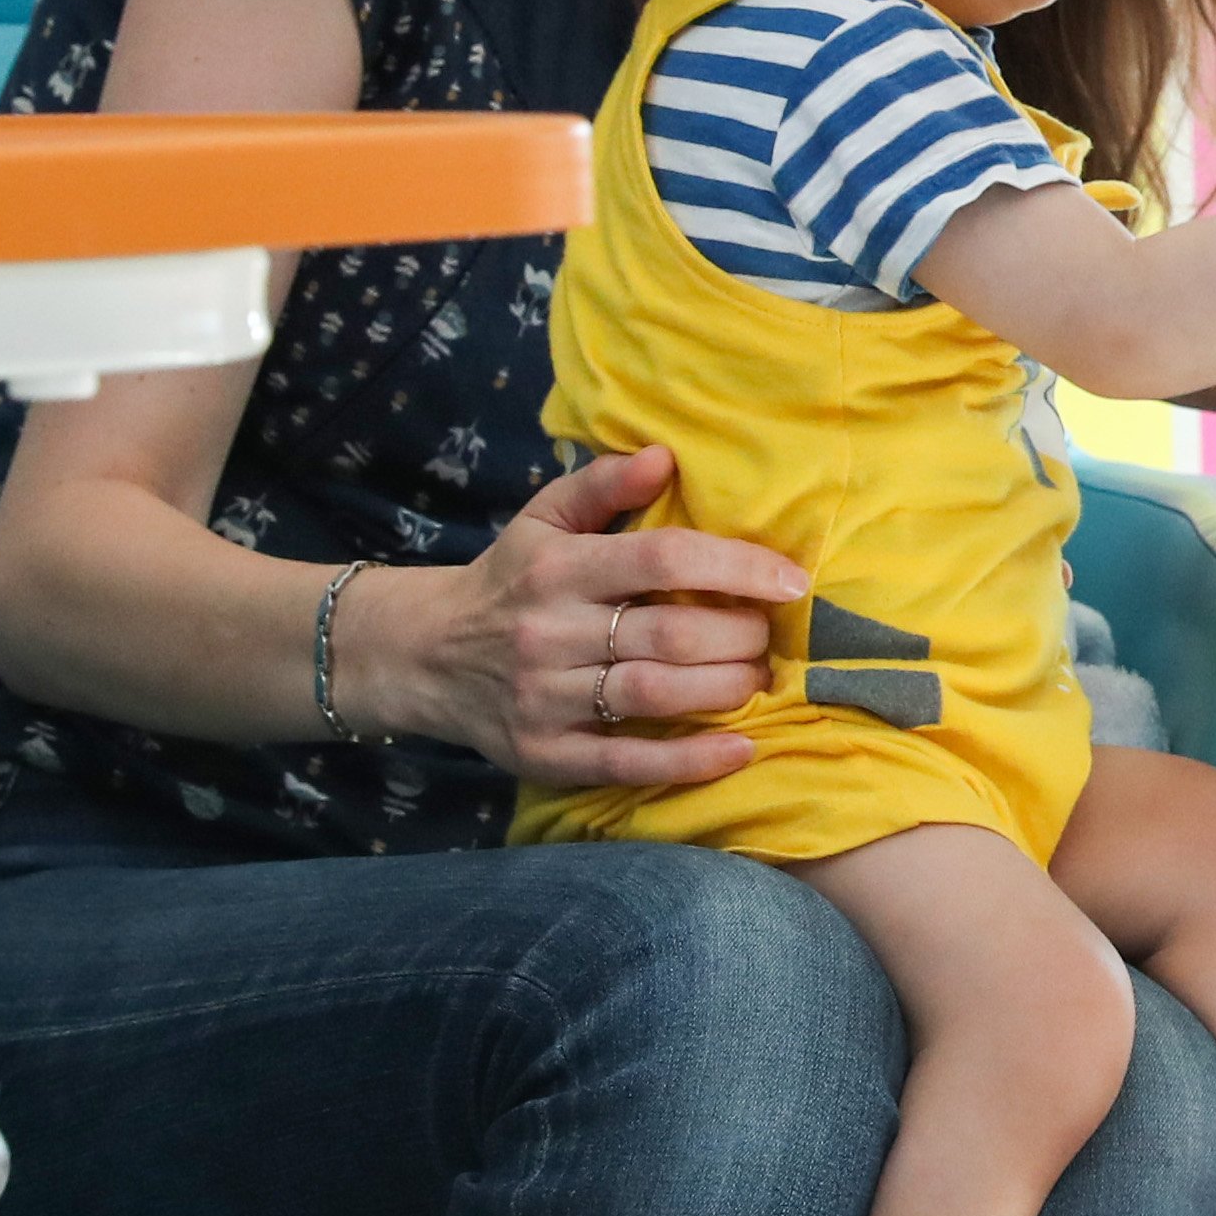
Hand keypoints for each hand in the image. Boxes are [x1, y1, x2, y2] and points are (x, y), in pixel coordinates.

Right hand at [359, 444, 789, 791]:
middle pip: (669, 633)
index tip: (791, 581)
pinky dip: (689, 760)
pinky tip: (739, 750)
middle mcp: (550, 631)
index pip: (663, 558)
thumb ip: (602, 485)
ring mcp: (545, 697)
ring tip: (759, 680)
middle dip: (740, 635)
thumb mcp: (542, 520)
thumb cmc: (508, 580)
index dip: (737, 567)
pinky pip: (626, 760)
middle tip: (771, 637)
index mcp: (559, 567)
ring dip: (724, 689)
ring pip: (653, 693)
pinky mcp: (542, 753)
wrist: (423, 654)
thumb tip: (664, 455)